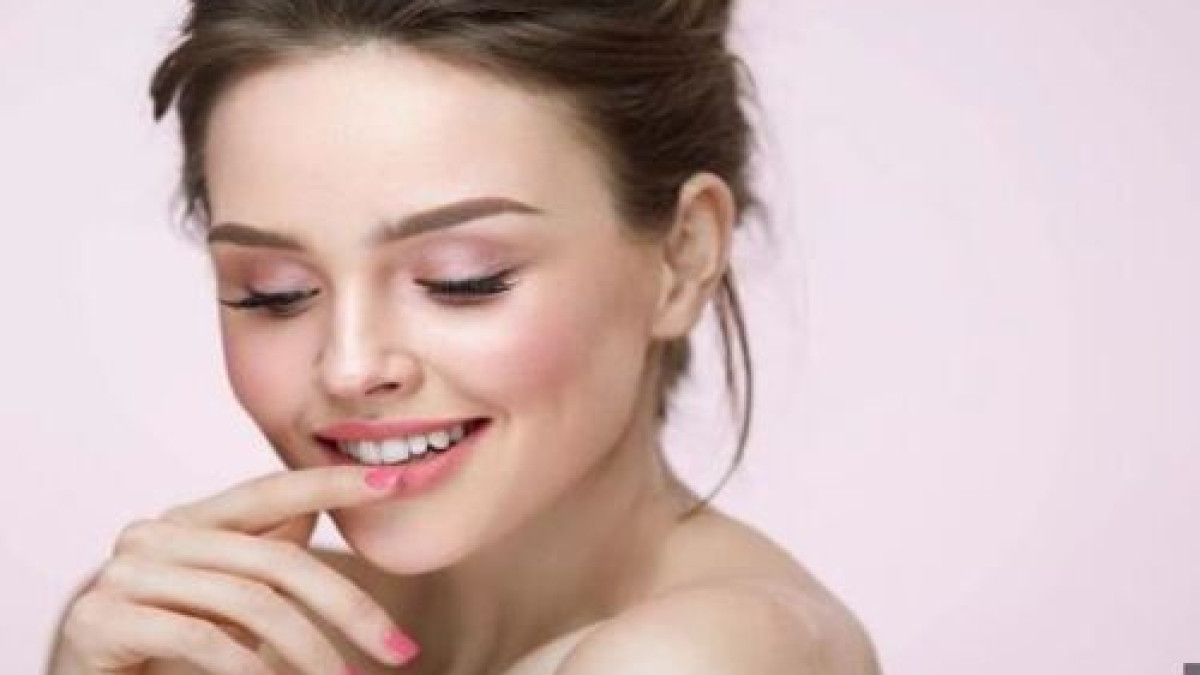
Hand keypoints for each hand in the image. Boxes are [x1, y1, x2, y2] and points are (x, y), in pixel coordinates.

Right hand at [53, 465, 418, 674]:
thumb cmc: (162, 643)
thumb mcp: (222, 596)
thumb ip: (261, 553)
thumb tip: (319, 509)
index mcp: (192, 521)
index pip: (273, 490)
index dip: (335, 481)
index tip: (400, 480)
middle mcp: (156, 534)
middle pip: (279, 561)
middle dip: (350, 608)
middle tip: (399, 651)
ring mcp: (126, 572)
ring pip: (251, 604)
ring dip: (311, 651)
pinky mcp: (101, 617)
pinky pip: (201, 638)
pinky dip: (249, 668)